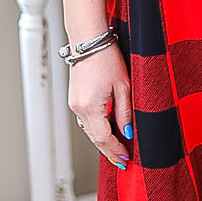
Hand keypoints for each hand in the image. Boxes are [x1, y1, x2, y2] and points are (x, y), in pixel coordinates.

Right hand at [69, 45, 133, 168]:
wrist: (89, 40)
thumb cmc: (106, 57)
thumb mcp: (123, 86)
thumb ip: (125, 112)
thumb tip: (127, 133)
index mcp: (90, 106)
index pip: (103, 138)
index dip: (115, 150)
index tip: (126, 159)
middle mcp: (78, 107)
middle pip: (94, 138)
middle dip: (109, 151)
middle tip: (122, 160)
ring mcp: (74, 103)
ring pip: (89, 130)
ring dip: (103, 141)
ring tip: (118, 149)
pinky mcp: (75, 98)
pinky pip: (86, 120)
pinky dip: (97, 128)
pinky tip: (108, 131)